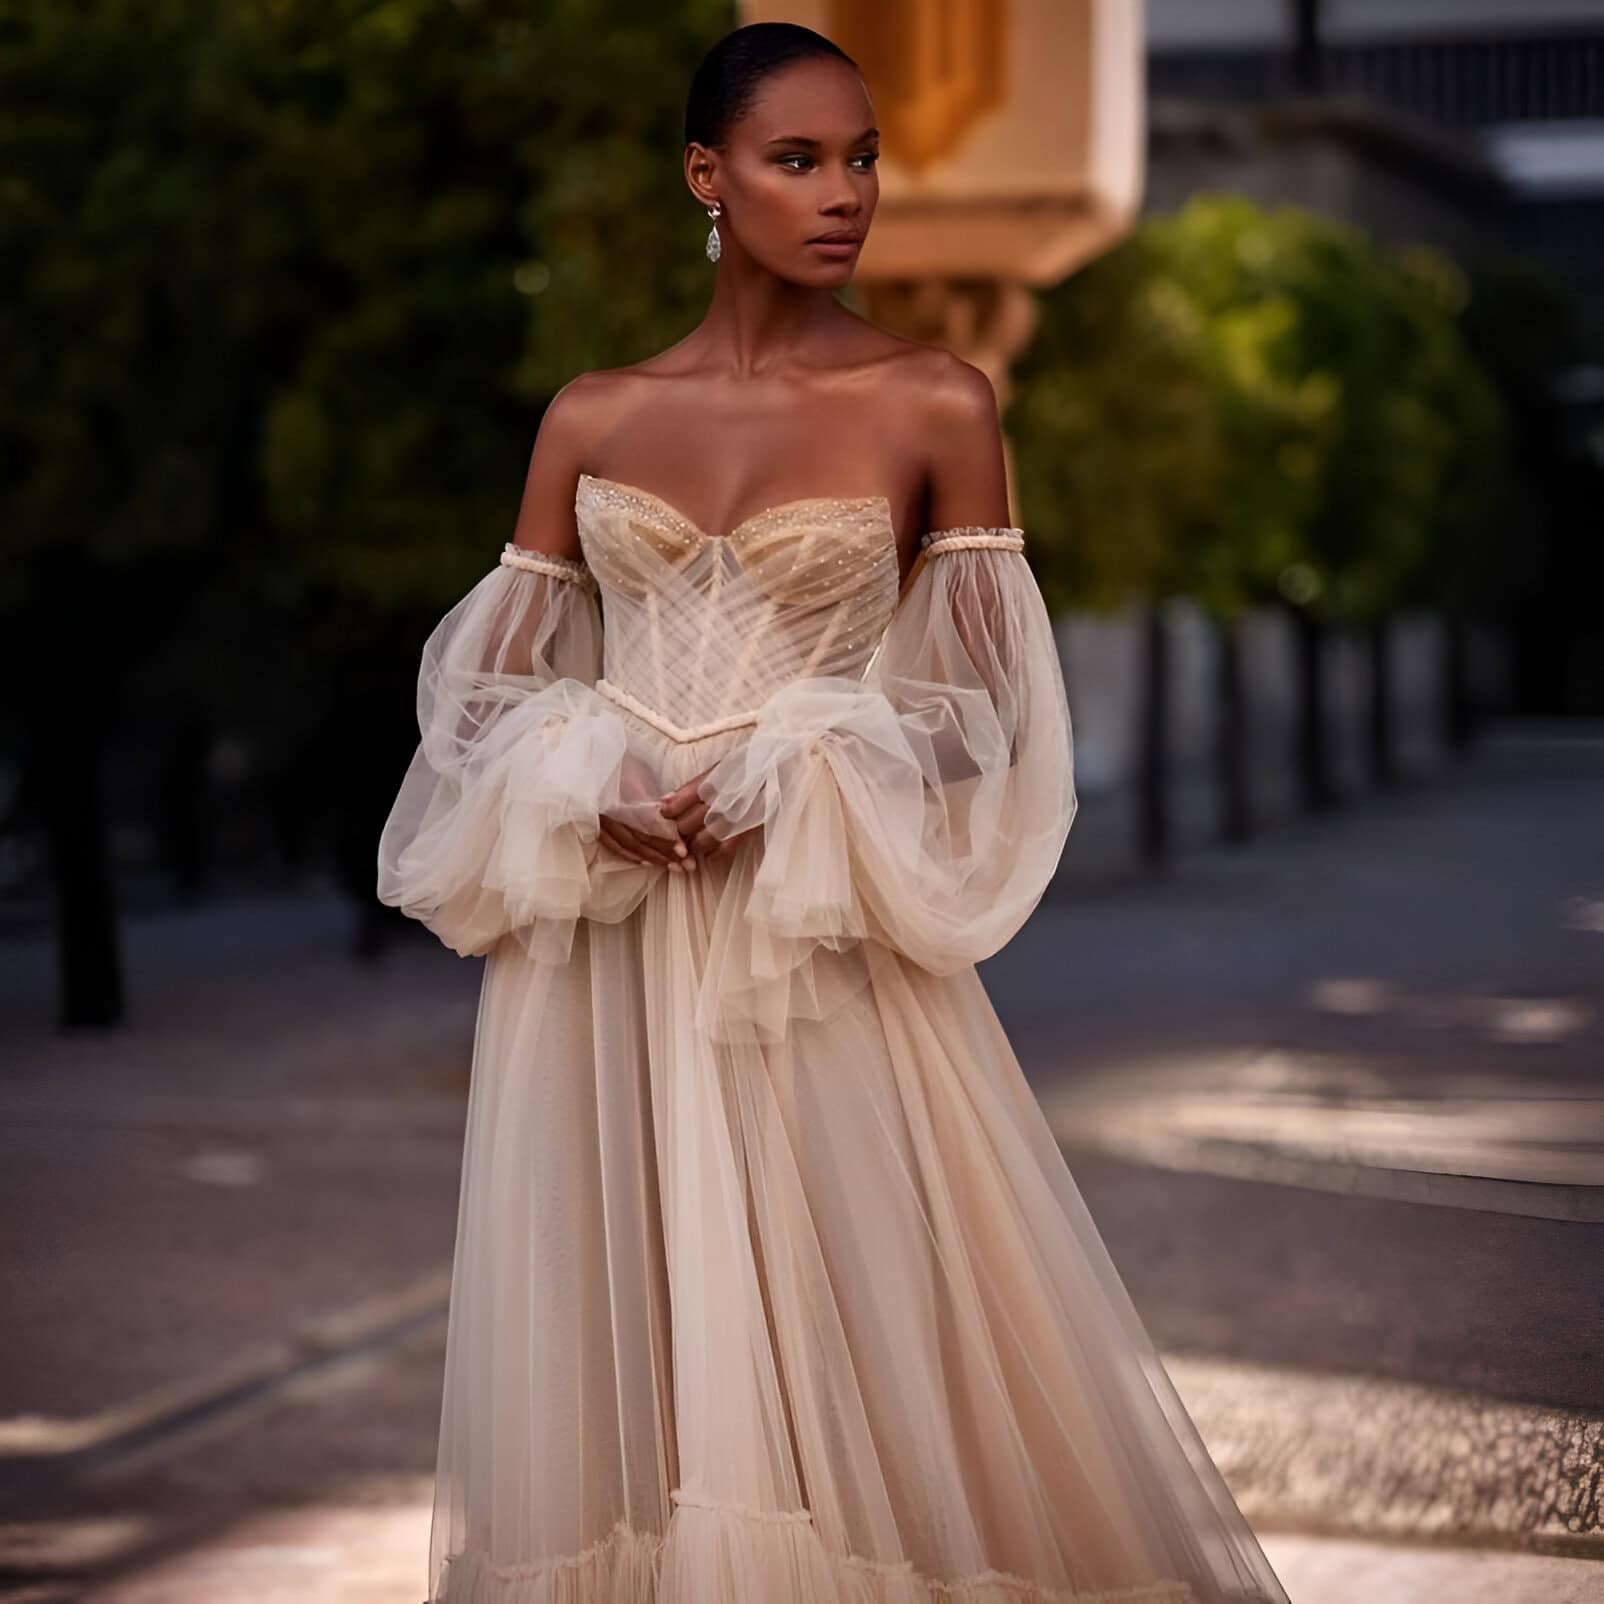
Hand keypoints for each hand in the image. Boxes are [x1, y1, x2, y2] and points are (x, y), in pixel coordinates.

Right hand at [597, 751, 694, 871]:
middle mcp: (611, 810)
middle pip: (640, 838)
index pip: (649, 825)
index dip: (666, 839)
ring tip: (670, 866)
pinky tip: (644, 861)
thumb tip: (671, 808)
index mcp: (625, 796)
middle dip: (663, 853)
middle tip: (684, 865)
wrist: (591, 756)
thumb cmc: (620, 761)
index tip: (683, 850)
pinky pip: (612, 844)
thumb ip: (654, 796)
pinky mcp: (595, 822)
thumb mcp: (641, 773)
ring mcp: (601, 818)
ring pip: (628, 844)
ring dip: (650, 857)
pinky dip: (628, 854)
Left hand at [658, 768, 758, 862]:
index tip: (665, 815)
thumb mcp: (716, 769)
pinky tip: (710, 853)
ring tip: (692, 843)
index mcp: (711, 782)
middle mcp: (720, 800)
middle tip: (677, 833)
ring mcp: (735, 816)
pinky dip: (715, 854)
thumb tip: (664, 801)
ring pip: (704, 839)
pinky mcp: (748, 827)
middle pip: (688, 825)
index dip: (669, 813)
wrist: (777, 765)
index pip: (679, 804)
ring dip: (695, 845)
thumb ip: (691, 786)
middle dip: (679, 831)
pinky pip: (726, 848)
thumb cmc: (745, 766)